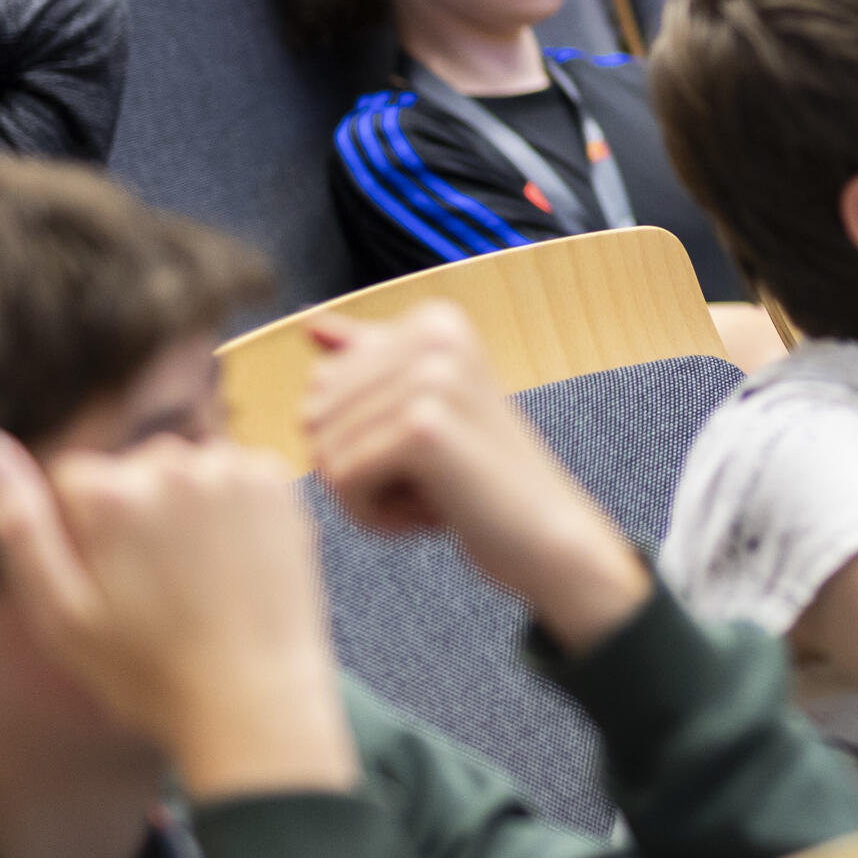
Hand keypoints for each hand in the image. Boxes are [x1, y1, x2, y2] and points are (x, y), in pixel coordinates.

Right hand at [0, 426, 357, 798]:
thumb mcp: (60, 615)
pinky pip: (232, 474)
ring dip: (182, 508)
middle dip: (131, 514)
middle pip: (129, 470)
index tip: (104, 581)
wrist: (255, 700)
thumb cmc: (146, 671)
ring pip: (182, 470)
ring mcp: (231, 469)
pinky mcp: (276, 482)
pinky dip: (228, 506)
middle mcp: (172, 463)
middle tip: (152, 587)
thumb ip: (16, 525)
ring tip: (194, 580)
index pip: (70, 480)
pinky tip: (231, 562)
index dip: (80, 532)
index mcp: (111, 495)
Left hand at [299, 304, 650, 654]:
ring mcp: (432, 377)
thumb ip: (369, 363)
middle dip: (355, 466)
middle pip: (316, 414)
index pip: (324, 382)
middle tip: (427, 483)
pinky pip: (342, 481)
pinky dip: (372, 516)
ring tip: (431, 497)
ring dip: (365, 496)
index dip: (358, 436)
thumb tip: (309, 321)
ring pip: (325, 450)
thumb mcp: (424, 408)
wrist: (548, 537)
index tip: (424, 452)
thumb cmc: (479, 477)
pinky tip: (429, 517)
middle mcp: (435, 335)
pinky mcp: (425, 428)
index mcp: (435, 320)